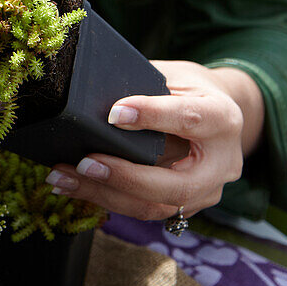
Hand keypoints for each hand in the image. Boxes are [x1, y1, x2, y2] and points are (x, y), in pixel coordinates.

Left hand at [45, 60, 263, 220]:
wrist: (220, 114)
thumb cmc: (190, 87)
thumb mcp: (176, 75)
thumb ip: (145, 85)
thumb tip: (96, 94)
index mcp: (222, 119)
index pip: (188, 119)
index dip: (152, 116)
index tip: (114, 114)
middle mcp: (221, 164)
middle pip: (176, 185)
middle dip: (126, 177)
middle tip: (84, 163)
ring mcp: (206, 192)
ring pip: (155, 206)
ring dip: (105, 194)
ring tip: (63, 177)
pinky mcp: (186, 207)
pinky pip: (145, 209)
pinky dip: (106, 198)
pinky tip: (75, 187)